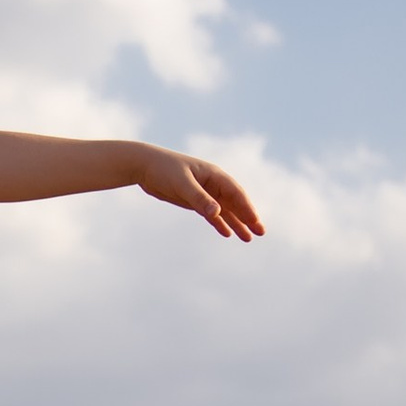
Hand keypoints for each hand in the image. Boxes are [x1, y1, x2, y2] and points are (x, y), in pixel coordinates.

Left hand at [137, 149, 263, 241]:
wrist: (144, 166)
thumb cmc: (164, 170)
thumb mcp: (182, 184)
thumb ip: (199, 198)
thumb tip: (216, 213)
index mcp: (214, 175)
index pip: (235, 193)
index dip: (246, 208)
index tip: (255, 222)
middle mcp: (213, 184)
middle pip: (234, 203)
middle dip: (247, 217)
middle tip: (261, 232)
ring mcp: (204, 193)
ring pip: (225, 210)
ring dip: (237, 223)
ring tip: (249, 238)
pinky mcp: (194, 200)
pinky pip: (211, 214)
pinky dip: (220, 223)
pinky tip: (227, 234)